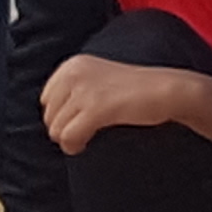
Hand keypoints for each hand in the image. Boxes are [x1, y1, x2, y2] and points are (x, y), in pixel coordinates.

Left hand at [36, 53, 193, 154]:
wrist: (166, 91)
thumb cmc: (134, 91)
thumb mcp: (97, 80)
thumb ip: (72, 91)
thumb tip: (48, 121)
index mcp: (73, 64)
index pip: (45, 100)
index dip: (62, 116)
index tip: (81, 119)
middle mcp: (74, 72)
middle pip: (48, 117)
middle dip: (65, 129)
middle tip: (87, 130)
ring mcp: (85, 89)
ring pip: (56, 130)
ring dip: (70, 140)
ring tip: (90, 136)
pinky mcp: (96, 107)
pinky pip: (68, 137)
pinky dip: (75, 146)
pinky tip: (89, 142)